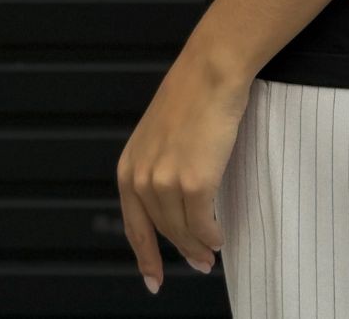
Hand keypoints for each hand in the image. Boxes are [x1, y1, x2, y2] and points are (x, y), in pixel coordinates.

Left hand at [116, 32, 251, 293]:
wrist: (211, 70)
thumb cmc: (193, 92)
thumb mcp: (160, 134)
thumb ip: (159, 165)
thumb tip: (173, 199)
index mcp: (129, 167)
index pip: (133, 225)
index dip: (144, 256)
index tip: (153, 278)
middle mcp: (142, 179)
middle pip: (162, 230)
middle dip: (182, 250)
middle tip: (200, 264)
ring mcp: (166, 182)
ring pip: (183, 230)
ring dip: (199, 247)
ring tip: (212, 253)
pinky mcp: (195, 182)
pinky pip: (204, 224)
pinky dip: (212, 236)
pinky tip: (219, 238)